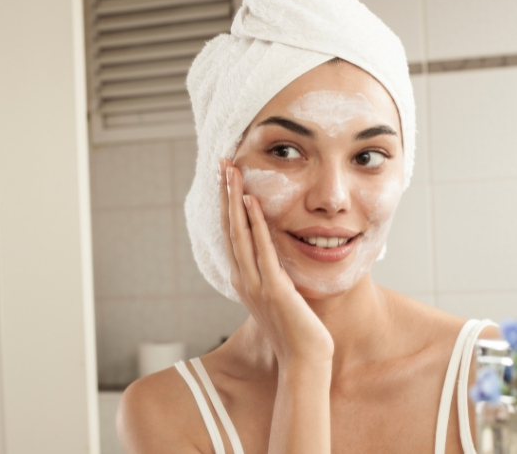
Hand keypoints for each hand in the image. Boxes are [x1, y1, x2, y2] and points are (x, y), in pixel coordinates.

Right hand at [219, 159, 333, 366]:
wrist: (303, 360)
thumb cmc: (296, 330)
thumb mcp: (279, 297)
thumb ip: (271, 276)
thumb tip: (274, 259)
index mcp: (244, 279)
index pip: (232, 234)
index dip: (227, 205)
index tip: (226, 180)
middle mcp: (243, 278)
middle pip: (229, 227)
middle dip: (225, 194)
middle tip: (222, 165)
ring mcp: (255, 283)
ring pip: (239, 233)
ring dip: (234, 200)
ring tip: (231, 172)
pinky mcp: (272, 287)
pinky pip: (262, 249)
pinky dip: (254, 223)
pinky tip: (251, 201)